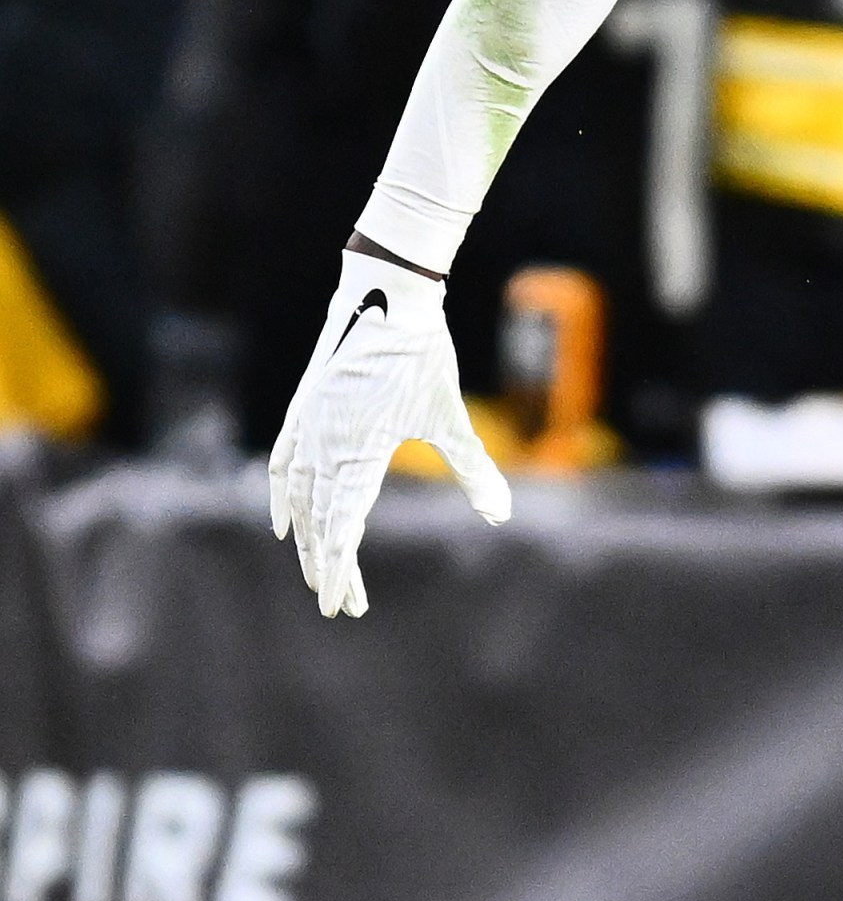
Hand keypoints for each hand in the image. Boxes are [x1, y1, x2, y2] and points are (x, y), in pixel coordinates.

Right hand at [269, 247, 511, 617]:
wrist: (389, 293)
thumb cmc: (425, 356)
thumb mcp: (451, 417)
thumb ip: (474, 469)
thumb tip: (502, 515)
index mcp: (359, 452)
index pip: (342, 530)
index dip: (342, 573)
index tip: (342, 607)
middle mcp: (325, 444)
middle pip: (320, 523)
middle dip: (330, 567)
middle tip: (343, 605)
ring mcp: (308, 427)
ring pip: (300, 500)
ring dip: (308, 540)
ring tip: (320, 572)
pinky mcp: (302, 410)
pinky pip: (283, 465)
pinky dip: (281, 498)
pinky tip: (284, 523)